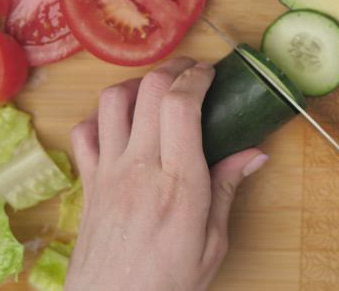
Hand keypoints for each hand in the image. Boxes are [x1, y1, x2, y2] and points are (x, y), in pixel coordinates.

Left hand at [66, 57, 268, 290]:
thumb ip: (227, 191)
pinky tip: (119, 125)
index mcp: (179, 183)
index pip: (181, 105)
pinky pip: (84, 132)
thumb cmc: (167, 282)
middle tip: (189, 72)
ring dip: (136, 85)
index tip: (210, 73)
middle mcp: (139, 168)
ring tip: (155, 92)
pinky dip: (101, 117)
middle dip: (173, 69)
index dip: (196, 77)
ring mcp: (108, 172)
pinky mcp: (89, 181)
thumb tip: (254, 154)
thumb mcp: (212, 243)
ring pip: (112, 101)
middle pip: (148, 90)